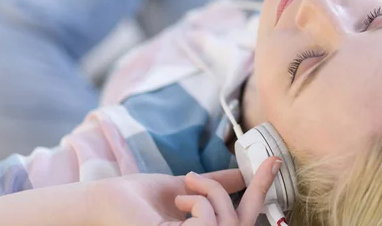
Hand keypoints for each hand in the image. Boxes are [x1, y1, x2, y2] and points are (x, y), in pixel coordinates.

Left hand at [91, 157, 280, 225]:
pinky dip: (199, 202)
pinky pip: (211, 221)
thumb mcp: (187, 187)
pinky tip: (177, 204)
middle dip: (235, 190)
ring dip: (209, 194)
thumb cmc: (140, 198)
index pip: (245, 217)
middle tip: (201, 177)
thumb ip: (216, 183)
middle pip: (245, 221)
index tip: (273, 160)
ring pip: (229, 220)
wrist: (108, 201)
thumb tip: (241, 172)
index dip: (262, 189)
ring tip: (183, 192)